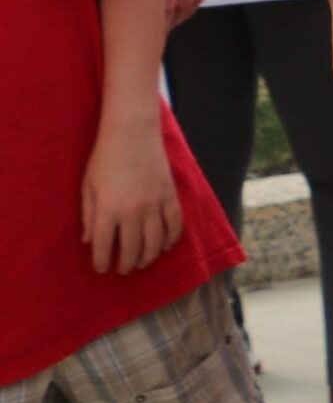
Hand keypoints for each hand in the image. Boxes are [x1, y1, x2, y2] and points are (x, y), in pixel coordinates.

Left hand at [80, 120, 182, 277]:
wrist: (133, 133)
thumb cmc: (104, 158)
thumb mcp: (88, 186)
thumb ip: (88, 215)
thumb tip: (89, 241)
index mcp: (108, 209)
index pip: (104, 246)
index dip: (101, 261)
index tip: (101, 268)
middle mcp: (133, 211)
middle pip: (132, 249)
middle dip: (126, 264)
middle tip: (122, 270)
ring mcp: (155, 205)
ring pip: (156, 242)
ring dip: (149, 256)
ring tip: (142, 262)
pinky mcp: (170, 196)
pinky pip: (175, 225)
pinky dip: (171, 239)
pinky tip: (165, 246)